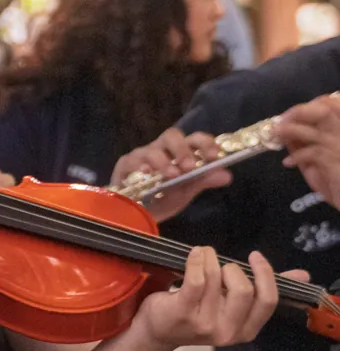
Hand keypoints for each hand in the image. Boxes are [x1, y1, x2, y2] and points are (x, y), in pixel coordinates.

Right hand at [111, 128, 231, 220]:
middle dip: (182, 149)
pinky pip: (132, 160)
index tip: (214, 157)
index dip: (205, 143)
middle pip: (172, 135)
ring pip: (153, 149)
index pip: (195, 139)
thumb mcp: (185, 192)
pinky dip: (140, 166)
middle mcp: (161, 149)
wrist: (135, 214)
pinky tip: (146, 173)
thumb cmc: (161, 199)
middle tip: (190, 166)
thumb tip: (227, 175)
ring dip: (164, 162)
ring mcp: (142, 155)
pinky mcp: (124, 164)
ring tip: (171, 175)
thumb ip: (203, 181)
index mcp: (180, 152)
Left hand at [132, 246, 278, 350]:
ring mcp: (204, 324)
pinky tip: (195, 254)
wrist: (156, 331)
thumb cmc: (198, 312)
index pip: (268, 302)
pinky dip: (197, 260)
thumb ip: (265, 290)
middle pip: (244, 290)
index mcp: (246, 330)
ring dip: (210, 260)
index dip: (265, 275)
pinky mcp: (182, 312)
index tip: (255, 257)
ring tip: (203, 257)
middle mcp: (227, 332)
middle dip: (234, 270)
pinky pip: (196, 279)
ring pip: (217, 279)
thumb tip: (303, 275)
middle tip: (220, 267)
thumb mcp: (232, 305)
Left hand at [277, 96, 339, 206]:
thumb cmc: (335, 180)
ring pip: (317, 129)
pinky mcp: (337, 161)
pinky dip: (297, 155)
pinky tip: (288, 163)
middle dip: (298, 112)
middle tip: (279, 123)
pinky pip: (314, 152)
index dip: (310, 106)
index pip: (331, 104)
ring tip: (275, 135)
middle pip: (325, 109)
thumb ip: (304, 143)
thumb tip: (284, 132)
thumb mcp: (317, 159)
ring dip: (291, 130)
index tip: (289, 115)